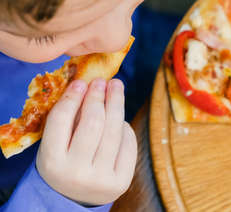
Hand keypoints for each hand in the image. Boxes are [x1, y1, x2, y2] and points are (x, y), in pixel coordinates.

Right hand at [36, 79, 136, 205]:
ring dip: (117, 103)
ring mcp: (101, 179)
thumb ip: (67, 120)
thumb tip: (87, 84)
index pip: (62, 120)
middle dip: (99, 97)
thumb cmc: (63, 163)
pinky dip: (125, 127)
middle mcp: (76, 172)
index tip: (81, 82)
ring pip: (114, 131)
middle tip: (102, 81)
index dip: (73, 97)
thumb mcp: (54, 145)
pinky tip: (120, 117)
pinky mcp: (122, 181)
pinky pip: (128, 144)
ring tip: (116, 87)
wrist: (74, 199)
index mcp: (52, 161)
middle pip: (93, 123)